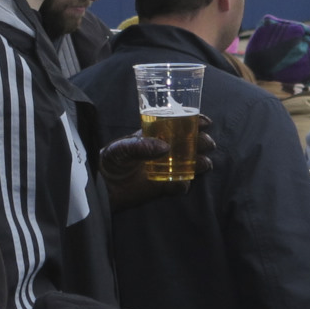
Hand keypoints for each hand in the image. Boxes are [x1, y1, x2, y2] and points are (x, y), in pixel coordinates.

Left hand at [99, 114, 214, 210]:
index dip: (196, 121)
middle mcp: (165, 150)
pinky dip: (184, 185)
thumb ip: (139, 145)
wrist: (102, 186)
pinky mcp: (164, 187)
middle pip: (192, 143)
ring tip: (203, 164)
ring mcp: (166, 168)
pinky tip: (182, 183)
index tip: (205, 122)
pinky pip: (180, 186)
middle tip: (207, 144)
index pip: (180, 124)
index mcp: (156, 134)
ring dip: (200, 163)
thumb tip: (165, 147)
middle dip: (203, 142)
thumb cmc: (110, 160)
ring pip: (191, 164)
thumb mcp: (120, 148)